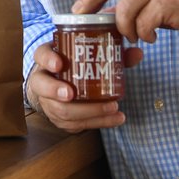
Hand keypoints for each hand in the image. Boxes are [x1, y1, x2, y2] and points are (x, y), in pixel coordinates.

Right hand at [27, 42, 143, 131]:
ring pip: (61, 111)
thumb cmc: (73, 65)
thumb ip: (110, 53)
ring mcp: (49, 102)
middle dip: (58, 92)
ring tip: (112, 108)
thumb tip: (137, 53)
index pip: (41, 56)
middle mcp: (43, 81)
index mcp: (47, 59)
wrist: (58, 84)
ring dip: (88, 111)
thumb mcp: (84, 54)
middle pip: (44, 88)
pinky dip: (98, 122)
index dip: (48, 60)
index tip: (59, 64)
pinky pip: (75, 125)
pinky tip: (115, 119)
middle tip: (73, 94)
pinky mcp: (60, 119)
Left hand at [71, 0, 178, 42]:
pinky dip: (145, 35)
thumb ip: (130, 6)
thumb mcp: (154, 1)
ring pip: (125, 10)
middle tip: (90, 22)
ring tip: (137, 37)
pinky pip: (144, 24)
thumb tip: (101, 18)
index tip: (78, 12)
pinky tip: (154, 37)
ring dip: (127, 30)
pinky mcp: (169, 1)